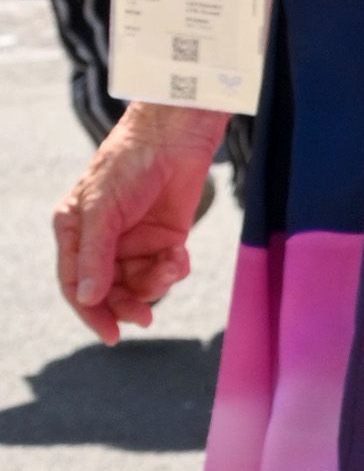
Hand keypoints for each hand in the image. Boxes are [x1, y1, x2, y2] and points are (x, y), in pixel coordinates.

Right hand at [53, 104, 223, 340]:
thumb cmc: (128, 164)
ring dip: (157, 284)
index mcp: (75, 231)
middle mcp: (102, 241)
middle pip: (109, 291)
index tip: (111, 335)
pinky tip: (181, 256)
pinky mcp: (165, 238)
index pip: (76, 284)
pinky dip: (175, 270)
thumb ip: (96, 255)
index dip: (90, 312)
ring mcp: (134, 241)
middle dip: (127, 305)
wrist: (174, 136)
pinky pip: (166, 270)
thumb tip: (88, 298)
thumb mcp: (103, 209)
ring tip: (171, 266)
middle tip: (145, 318)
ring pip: (141, 284)